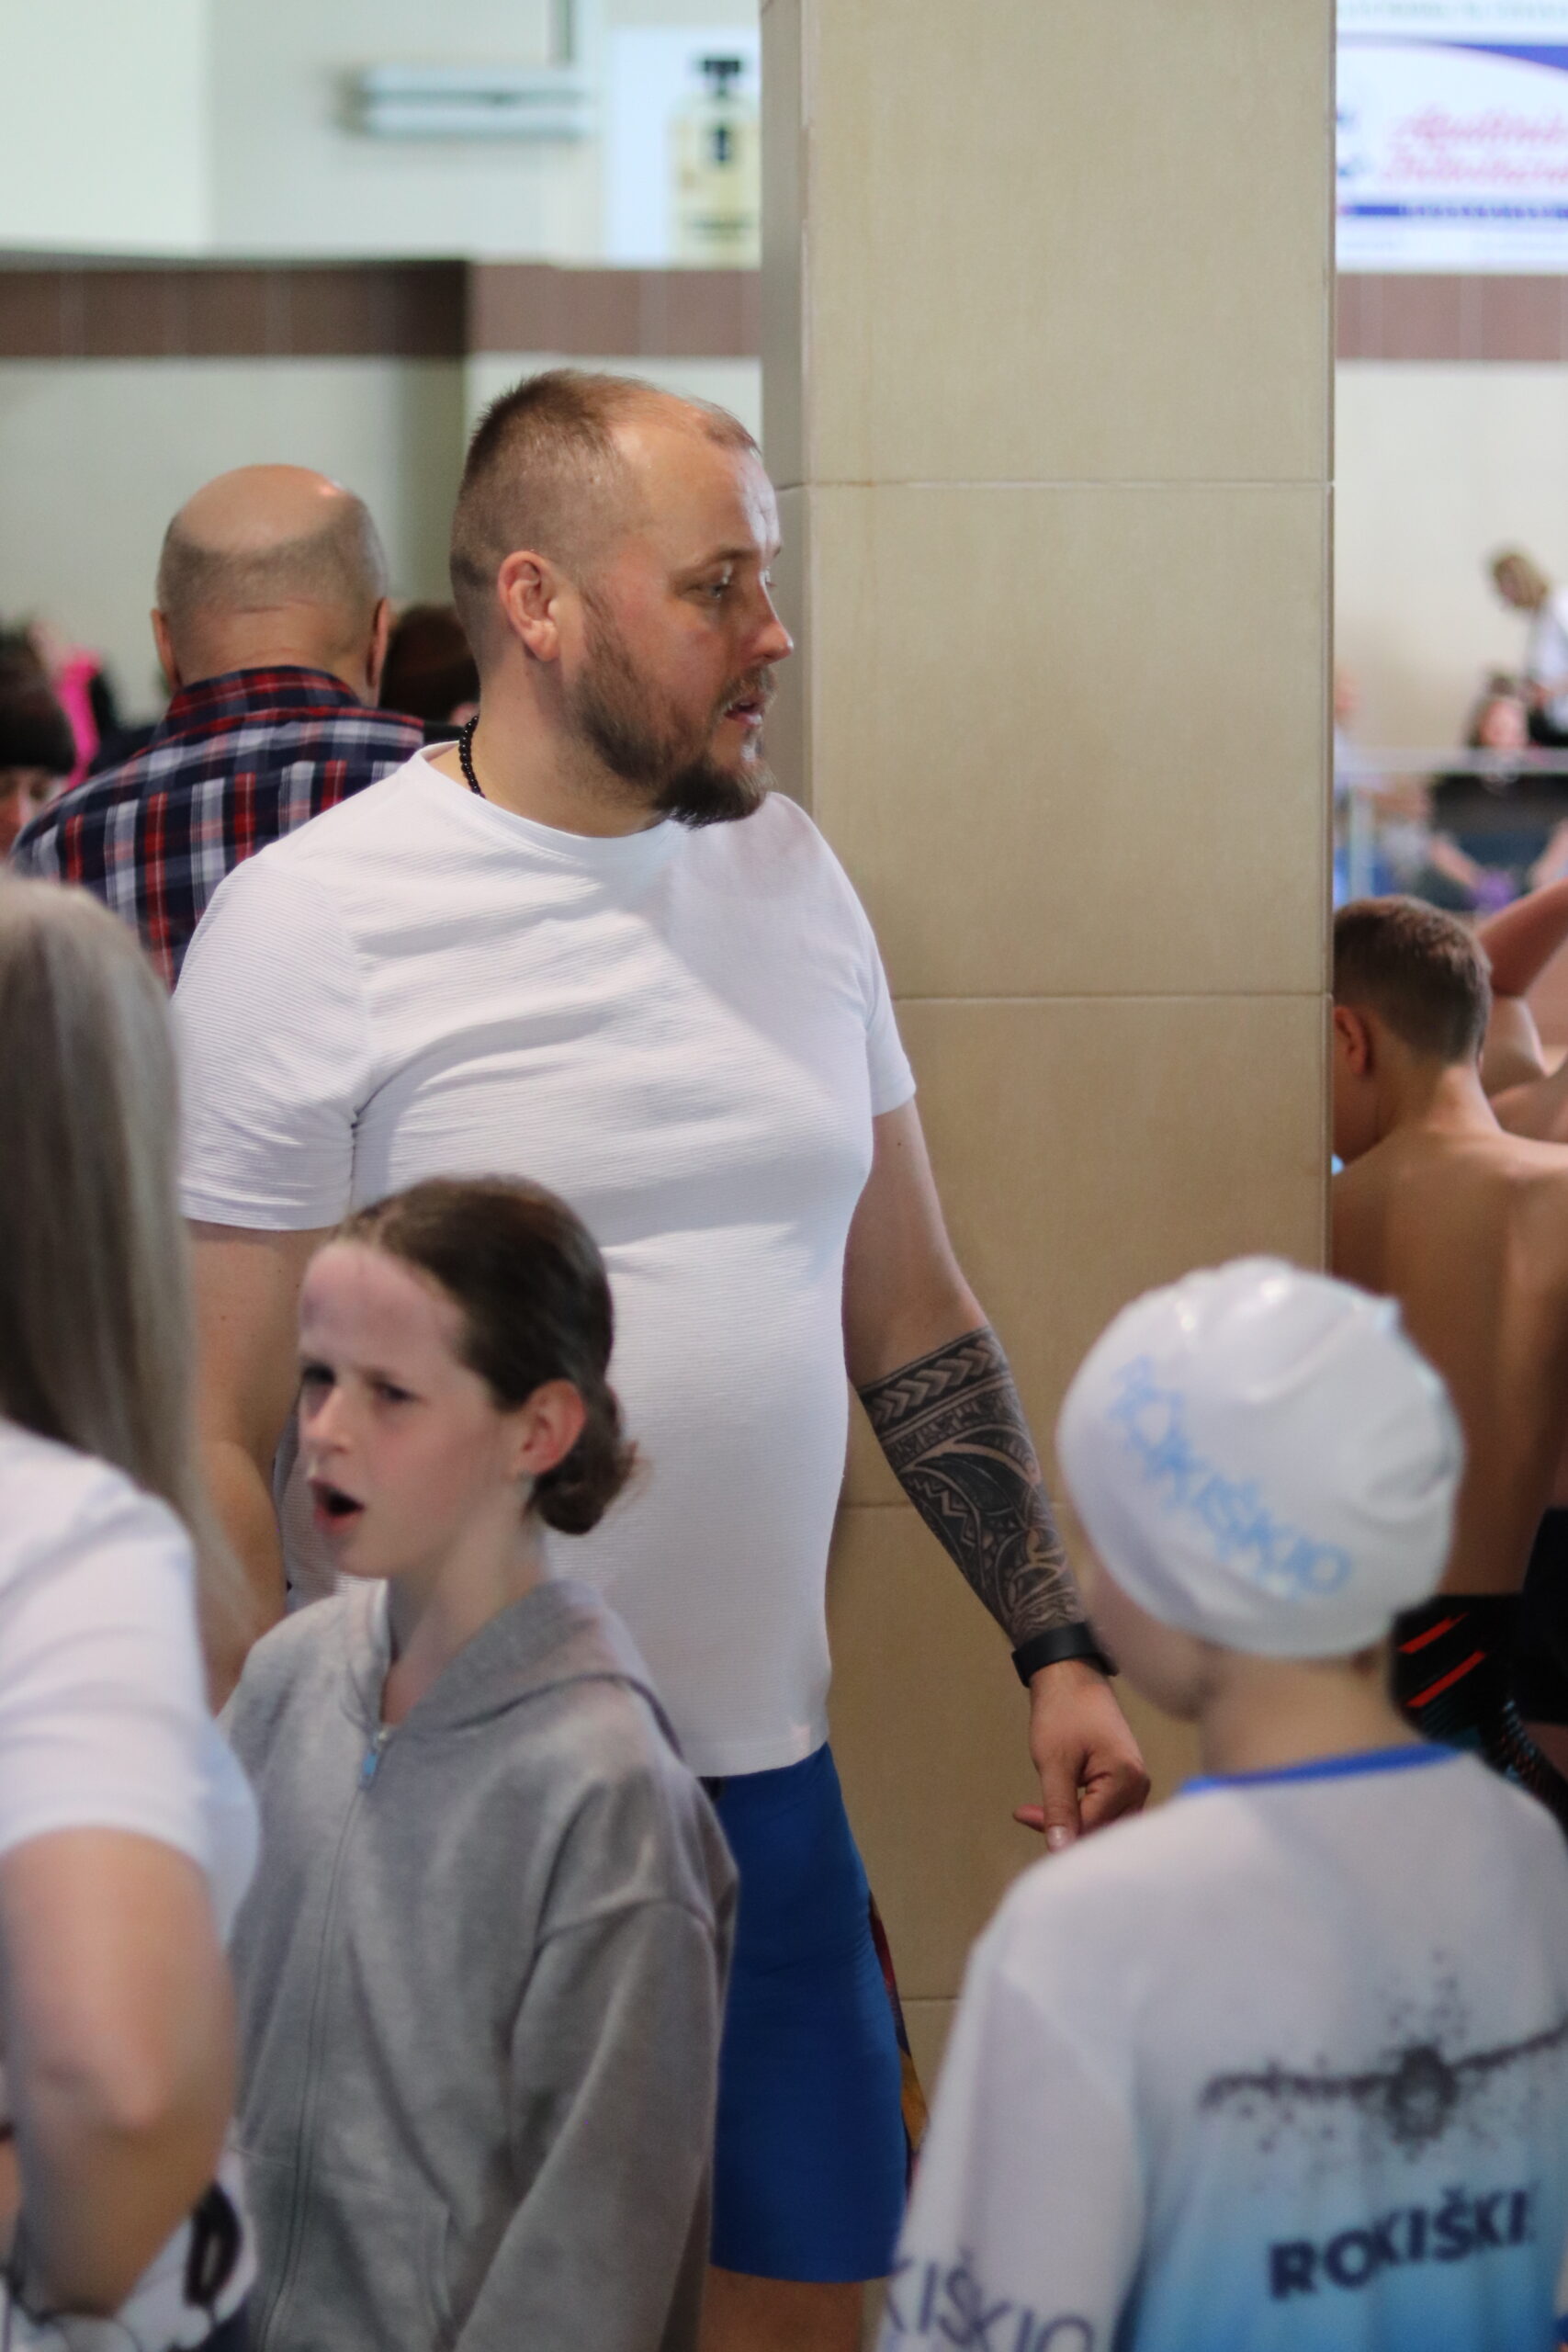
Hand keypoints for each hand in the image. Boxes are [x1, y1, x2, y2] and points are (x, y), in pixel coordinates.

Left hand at [1014, 1659, 1149, 1851]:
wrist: (1071, 1675)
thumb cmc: (1063, 1711)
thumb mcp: (1054, 1762)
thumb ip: (1058, 1809)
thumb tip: (1060, 1851)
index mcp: (1126, 1779)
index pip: (1091, 1827)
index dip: (1056, 1829)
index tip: (1023, 1813)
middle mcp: (1139, 1785)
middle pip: (1103, 1830)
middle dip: (1066, 1828)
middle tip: (1029, 1813)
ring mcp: (1135, 1782)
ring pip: (1105, 1823)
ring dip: (1073, 1821)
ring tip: (1040, 1809)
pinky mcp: (1126, 1779)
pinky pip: (1107, 1809)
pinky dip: (1082, 1811)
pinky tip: (1059, 1804)